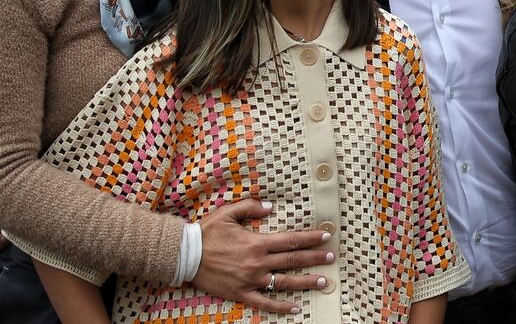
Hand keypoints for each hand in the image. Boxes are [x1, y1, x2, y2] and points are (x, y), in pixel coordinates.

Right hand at [191, 199, 333, 313]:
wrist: (184, 255)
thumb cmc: (206, 232)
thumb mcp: (228, 213)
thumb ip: (251, 207)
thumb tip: (270, 207)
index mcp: (257, 242)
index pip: (291, 241)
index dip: (310, 238)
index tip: (326, 237)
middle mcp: (258, 262)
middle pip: (293, 261)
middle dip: (315, 258)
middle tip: (331, 257)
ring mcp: (250, 280)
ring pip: (284, 282)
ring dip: (306, 282)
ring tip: (323, 282)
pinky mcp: (241, 293)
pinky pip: (264, 303)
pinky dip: (281, 307)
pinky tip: (295, 308)